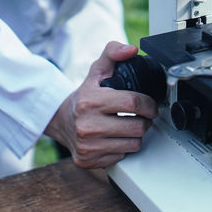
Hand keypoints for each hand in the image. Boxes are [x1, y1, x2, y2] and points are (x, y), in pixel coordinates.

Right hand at [45, 41, 157, 167]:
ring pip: (133, 144)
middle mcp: (87, 126)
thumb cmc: (84, 97)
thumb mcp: (97, 71)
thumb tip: (131, 50)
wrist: (60, 120)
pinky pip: (122, 156)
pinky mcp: (88, 161)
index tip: (150, 106)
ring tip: (127, 126)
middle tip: (140, 116)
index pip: (134, 103)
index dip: (149, 104)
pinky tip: (115, 138)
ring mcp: (87, 146)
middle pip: (138, 127)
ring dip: (136, 135)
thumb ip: (113, 53)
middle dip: (145, 121)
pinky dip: (123, 148)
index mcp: (91, 101)